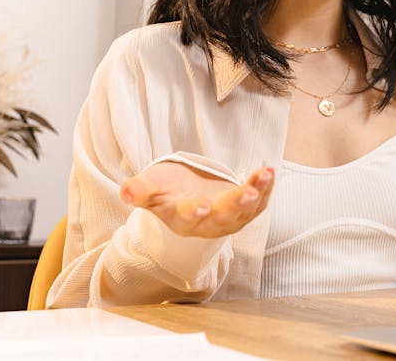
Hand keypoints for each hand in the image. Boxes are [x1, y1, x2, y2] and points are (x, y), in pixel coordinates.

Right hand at [119, 162, 273, 238]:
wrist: (185, 192)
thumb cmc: (166, 189)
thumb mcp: (149, 187)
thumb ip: (139, 190)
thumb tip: (126, 191)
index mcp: (181, 219)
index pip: (187, 218)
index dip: (194, 212)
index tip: (201, 205)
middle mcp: (207, 224)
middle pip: (222, 217)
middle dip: (235, 205)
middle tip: (246, 193)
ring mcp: (229, 219)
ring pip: (245, 211)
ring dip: (257, 193)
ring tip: (266, 174)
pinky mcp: (245, 210)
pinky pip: (259, 202)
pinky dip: (265, 187)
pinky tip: (269, 172)